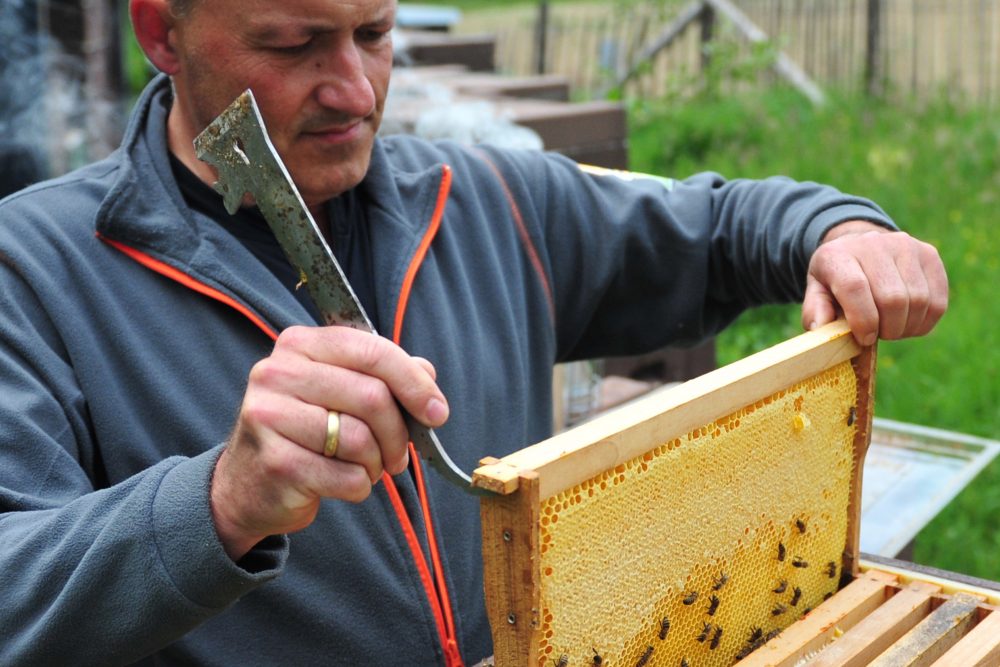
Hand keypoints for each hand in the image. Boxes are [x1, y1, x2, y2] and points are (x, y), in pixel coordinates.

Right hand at [210, 325, 448, 559]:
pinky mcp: (276, 462)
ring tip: (366, 469)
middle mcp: (277, 372)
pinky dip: (359, 487)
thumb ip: (383, 376)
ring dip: (376, 463)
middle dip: (398, 433)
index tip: (437, 413)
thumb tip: (428, 374)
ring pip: (361, 439)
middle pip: (372, 396)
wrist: (247, 486)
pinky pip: (347, 477)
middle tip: (398, 456)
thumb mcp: (339, 393)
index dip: (414, 383)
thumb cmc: (304, 433)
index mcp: (299, 345)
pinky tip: (343, 483)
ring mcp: (269, 416)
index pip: (372, 350)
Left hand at [801, 221, 947, 345]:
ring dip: (906, 327)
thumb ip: (815, 310)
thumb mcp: (816, 291)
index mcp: (838, 255)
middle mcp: (873, 244)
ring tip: (891, 328)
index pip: (855, 288)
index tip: (864, 339)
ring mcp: (906, 246)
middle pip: (892, 299)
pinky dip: (924, 322)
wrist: (859, 248)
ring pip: (918, 301)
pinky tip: (908, 322)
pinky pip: (938, 301)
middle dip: (887, 328)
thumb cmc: (836, 279)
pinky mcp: (929, 255)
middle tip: (878, 334)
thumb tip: (820, 327)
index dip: (863, 320)